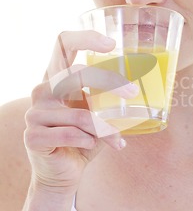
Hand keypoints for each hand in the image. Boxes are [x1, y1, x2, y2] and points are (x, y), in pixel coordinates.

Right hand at [24, 30, 137, 195]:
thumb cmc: (84, 138)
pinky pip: (71, 134)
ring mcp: (34, 112)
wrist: (64, 173)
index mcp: (58, 78)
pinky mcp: (33, 136)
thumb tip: (141, 87)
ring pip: (80, 114)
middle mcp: (43, 90)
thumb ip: (108, 98)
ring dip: (104, 129)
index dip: (85, 38)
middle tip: (132, 93)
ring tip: (116, 140)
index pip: (63, 44)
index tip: (111, 44)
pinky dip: (88, 141)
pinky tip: (91, 146)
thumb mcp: (98, 114)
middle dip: (109, 82)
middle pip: (76, 73)